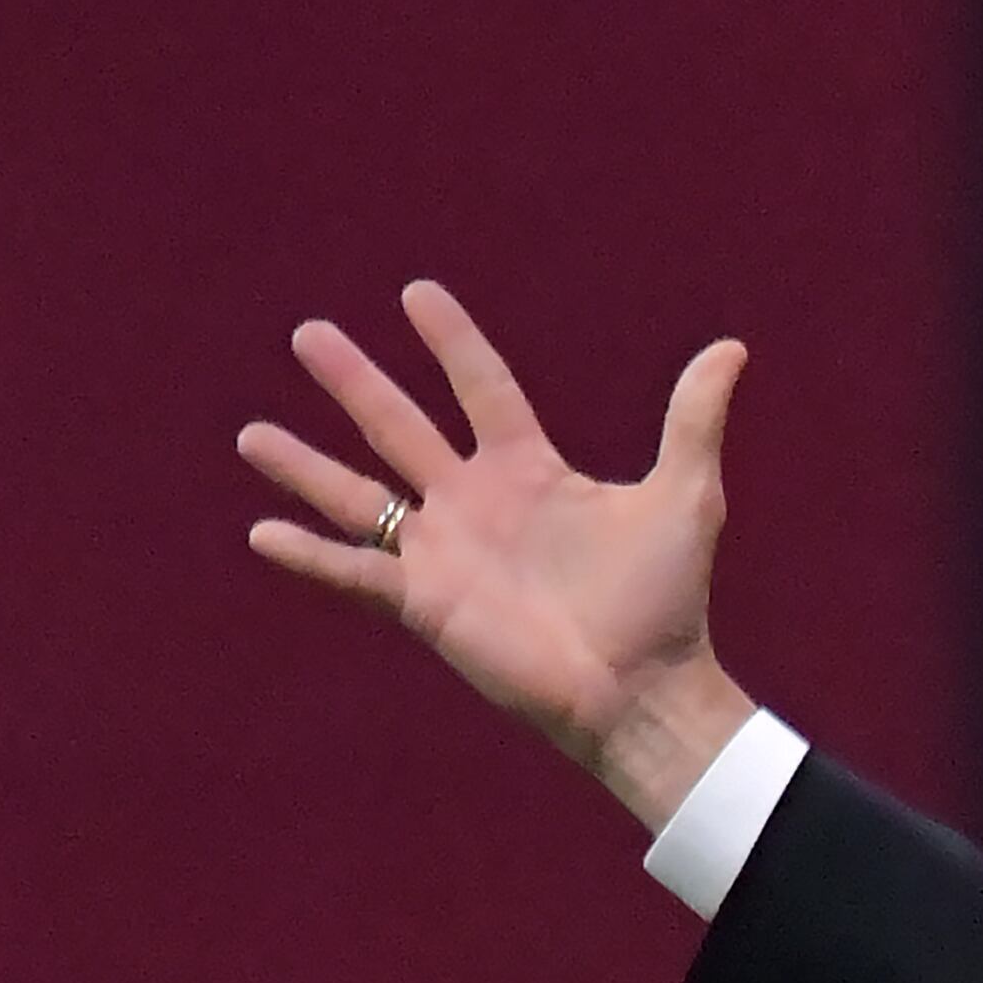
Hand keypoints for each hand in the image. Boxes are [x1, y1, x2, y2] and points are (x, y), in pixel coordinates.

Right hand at [238, 280, 757, 827]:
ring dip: (305, 465)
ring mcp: (444, 553)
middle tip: (308, 333)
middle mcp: (477, 503)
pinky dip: (309, 555)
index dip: (452, 343)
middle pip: (401, 425)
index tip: (417, 293)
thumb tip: (731, 349)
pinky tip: (261, 533)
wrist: (642, 688)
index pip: (483, 388)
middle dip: (355, 382)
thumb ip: (693, 421)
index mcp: (531, 470)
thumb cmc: (666, 601)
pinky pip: (355, 572)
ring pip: (359, 495)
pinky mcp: (425, 604)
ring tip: (251, 433)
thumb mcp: (683, 498)